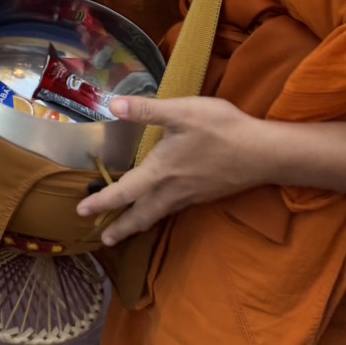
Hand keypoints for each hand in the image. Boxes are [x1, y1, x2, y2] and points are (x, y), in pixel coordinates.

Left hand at [75, 95, 263, 244]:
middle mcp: (173, 190)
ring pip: (158, 215)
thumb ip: (146, 110)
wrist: (264, 153)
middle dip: (120, 228)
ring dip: (139, 223)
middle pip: (141, 216)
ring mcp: (191, 196)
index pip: (124, 192)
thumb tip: (111, 105)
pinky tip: (161, 209)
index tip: (81, 212)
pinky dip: (159, 215)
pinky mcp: (205, 195)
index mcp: (161, 171)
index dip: (102, 202)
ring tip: (126, 229)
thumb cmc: (222, 129)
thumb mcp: (181, 112)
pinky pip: (174, 210)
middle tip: (103, 239)